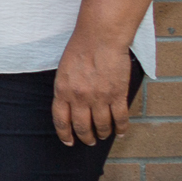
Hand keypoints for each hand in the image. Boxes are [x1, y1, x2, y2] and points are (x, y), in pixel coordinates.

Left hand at [51, 32, 135, 146]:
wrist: (100, 38)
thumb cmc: (79, 50)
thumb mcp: (63, 71)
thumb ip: (65, 89)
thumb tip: (70, 105)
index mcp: (62, 91)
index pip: (61, 120)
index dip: (65, 134)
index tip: (69, 142)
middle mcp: (79, 98)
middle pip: (82, 126)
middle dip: (86, 137)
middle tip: (90, 141)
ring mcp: (99, 98)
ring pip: (102, 125)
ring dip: (103, 133)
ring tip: (104, 136)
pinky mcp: (117, 95)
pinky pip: (120, 118)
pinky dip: (121, 128)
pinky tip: (120, 132)